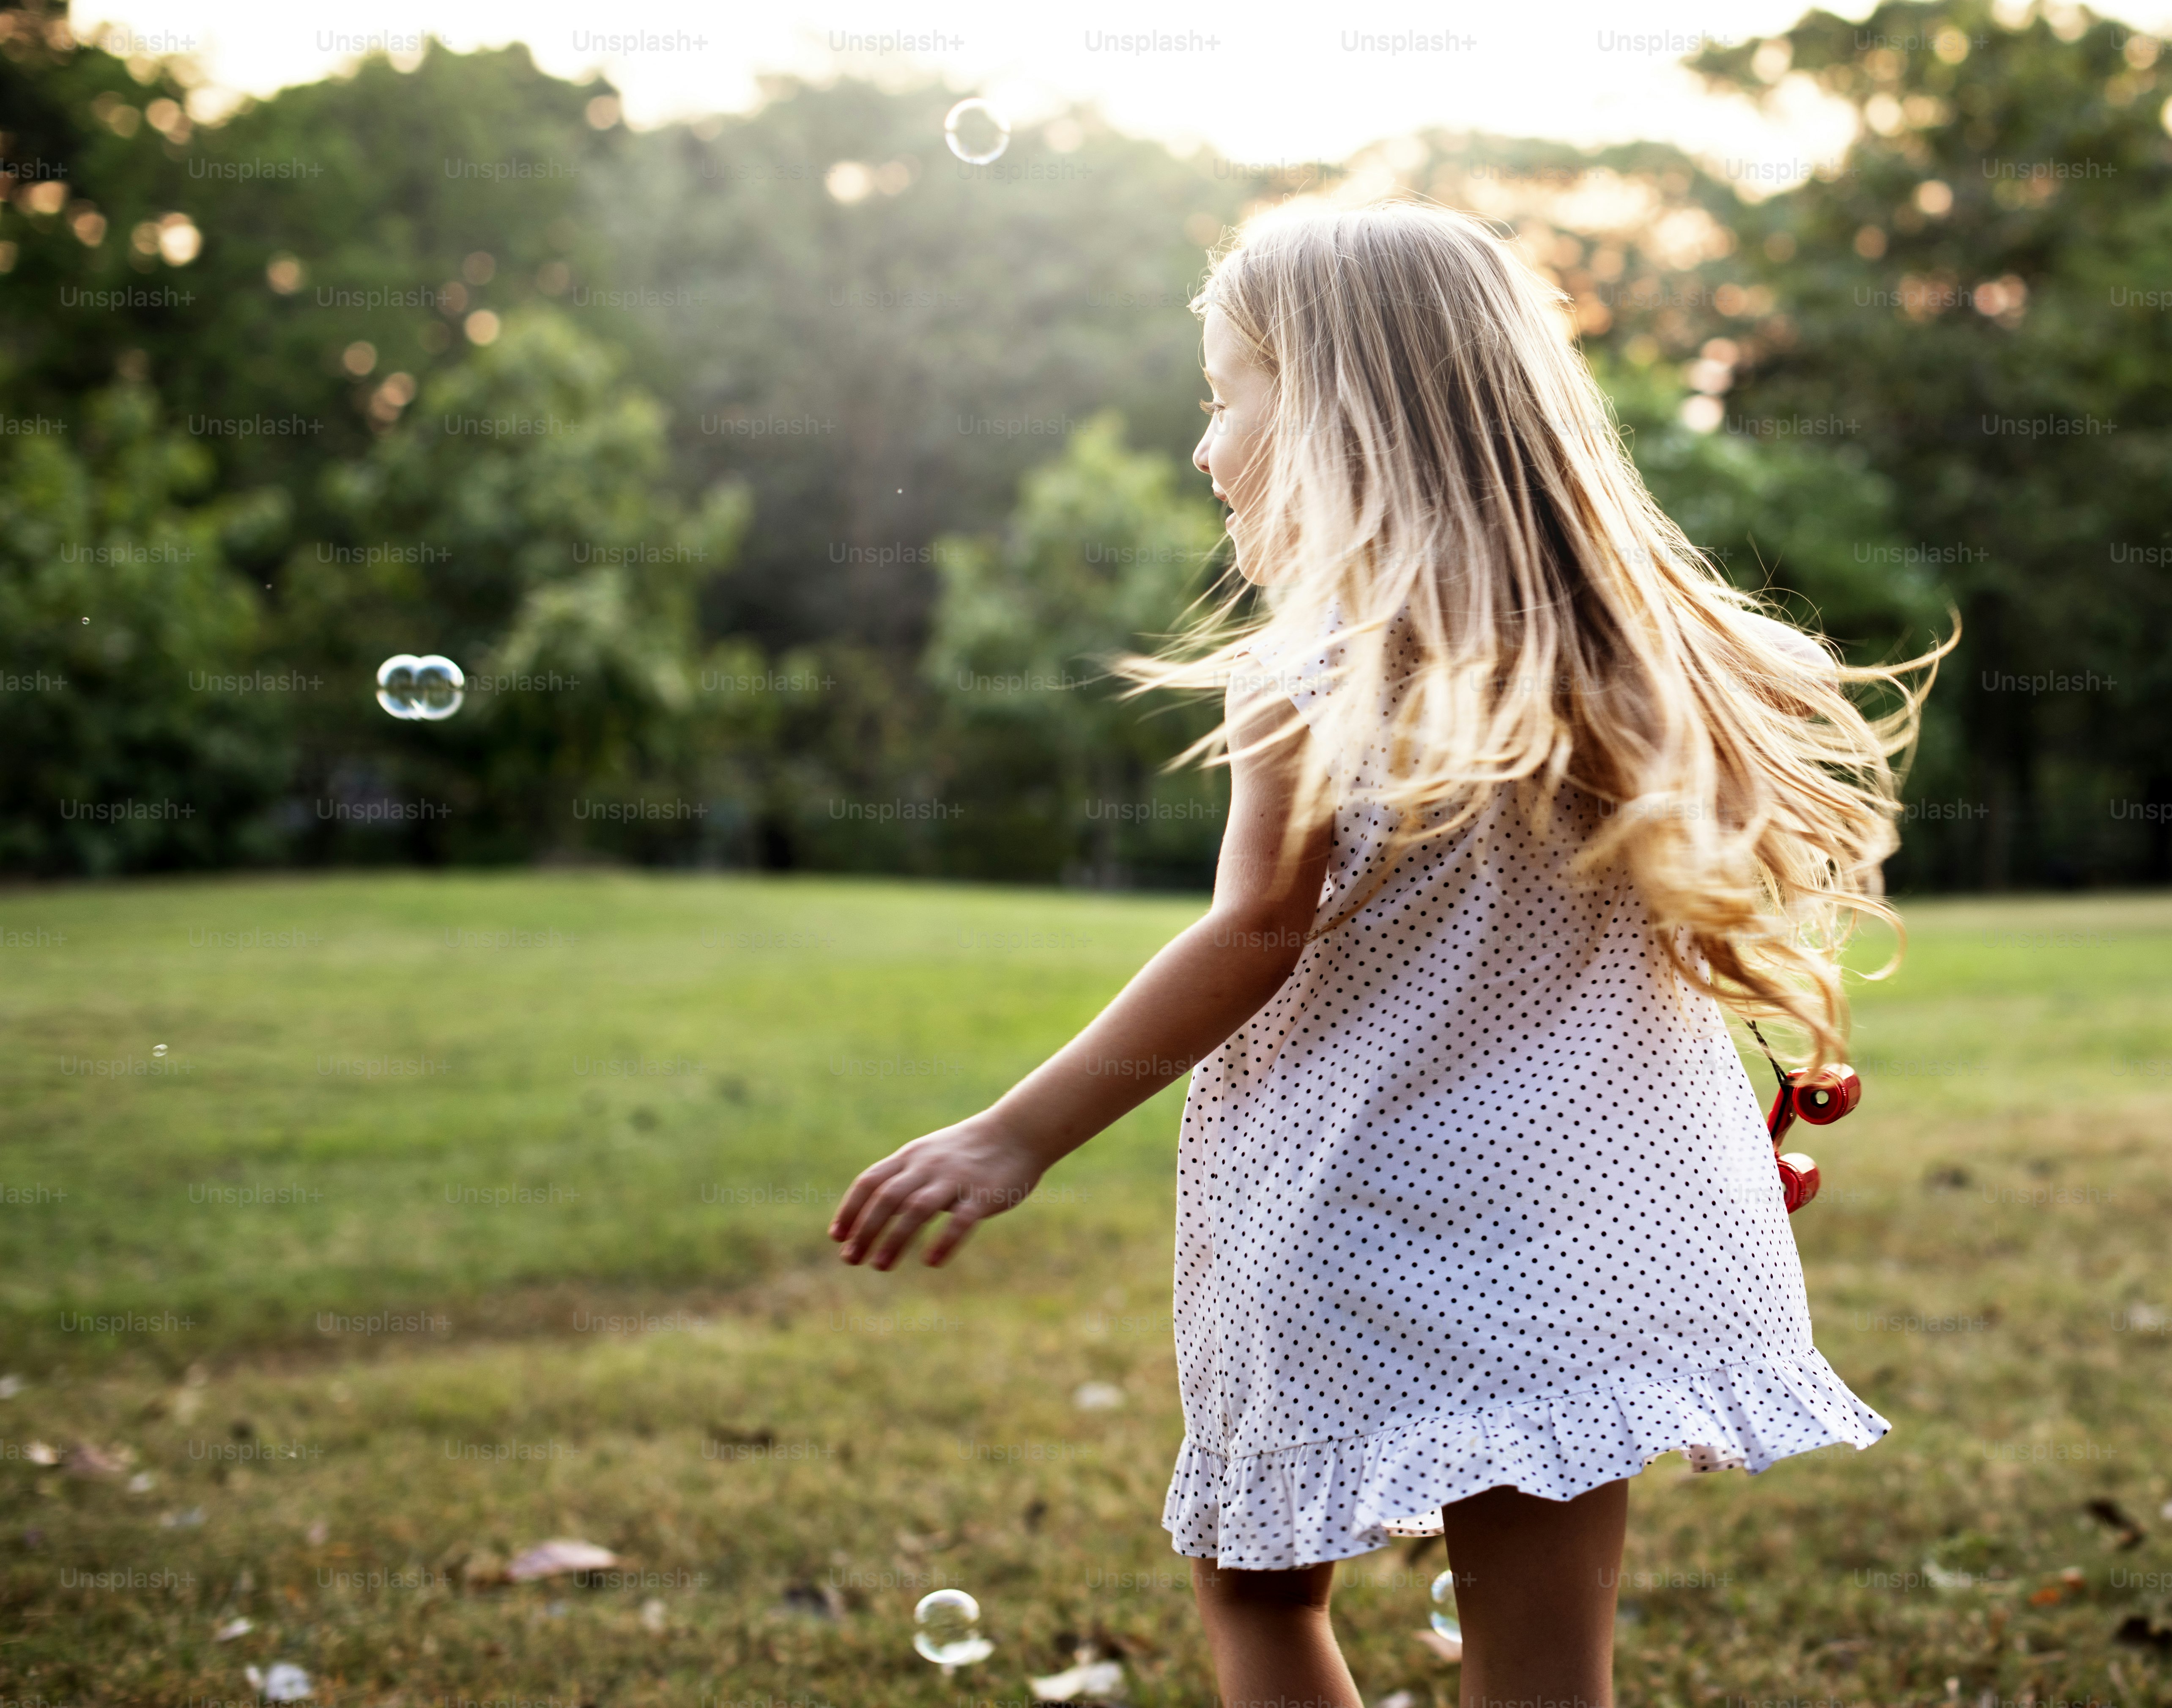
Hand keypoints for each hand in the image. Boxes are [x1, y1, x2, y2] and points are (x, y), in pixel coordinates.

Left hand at [829, 1116, 1046, 1269]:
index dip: (851, 1209)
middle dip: (865, 1229)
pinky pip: (960, 1220)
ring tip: (879, 1266)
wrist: (1018, 1132)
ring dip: (895, 1239)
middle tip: (851, 1259)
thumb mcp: (929, 1155)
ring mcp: (956, 1179)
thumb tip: (872, 1214)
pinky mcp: (983, 1194)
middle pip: (887, 1197)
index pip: (870, 1181)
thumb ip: (903, 1178)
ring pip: (917, 1209)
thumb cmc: (968, 1151)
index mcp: (912, 1156)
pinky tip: (931, 1262)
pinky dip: (944, 1241)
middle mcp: (929, 1166)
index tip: (837, 1237)